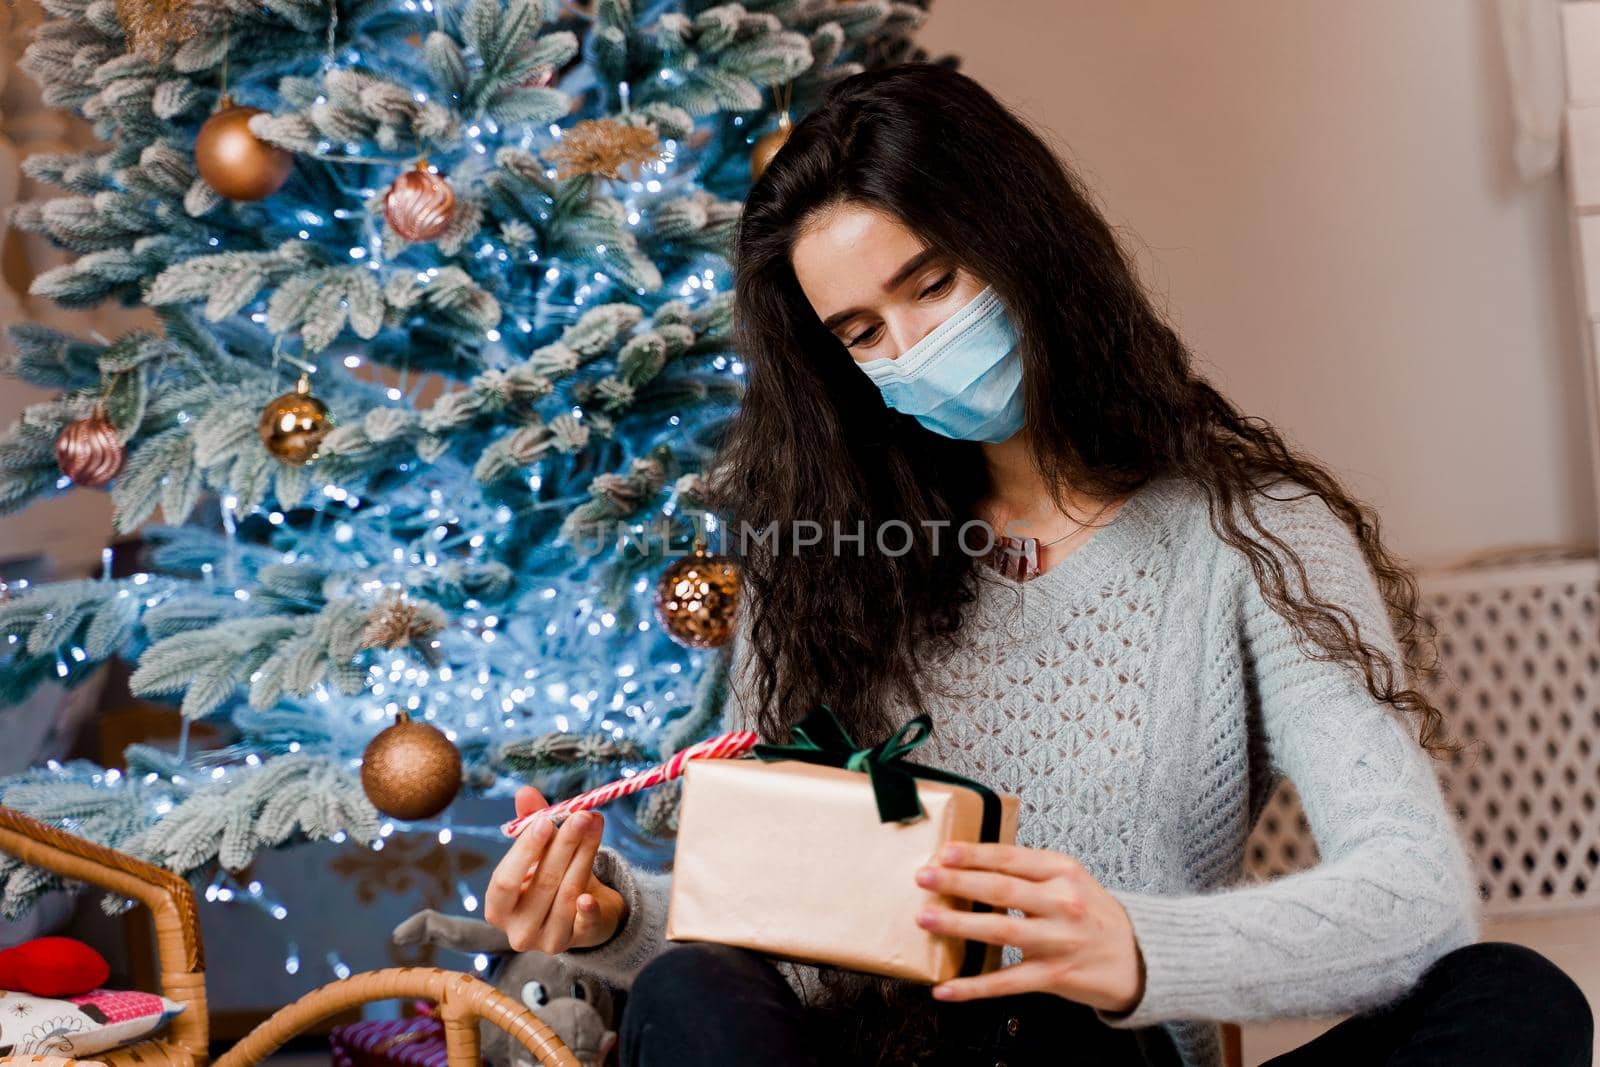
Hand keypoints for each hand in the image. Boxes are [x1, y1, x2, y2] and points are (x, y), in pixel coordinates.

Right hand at [483, 786, 626, 953]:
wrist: (583, 909)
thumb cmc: (550, 876)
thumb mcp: (539, 852)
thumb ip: (532, 824)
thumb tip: (525, 793)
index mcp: (498, 907)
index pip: (505, 881)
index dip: (524, 852)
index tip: (545, 822)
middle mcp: (517, 930)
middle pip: (541, 884)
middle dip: (564, 845)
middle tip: (582, 815)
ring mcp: (546, 940)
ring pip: (567, 893)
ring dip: (585, 855)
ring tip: (596, 824)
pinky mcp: (576, 942)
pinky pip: (584, 924)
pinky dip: (586, 909)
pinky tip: (590, 896)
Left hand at [912, 842, 1144, 1013]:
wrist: (1140, 957)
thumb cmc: (1096, 915)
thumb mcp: (1071, 879)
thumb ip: (1030, 871)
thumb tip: (975, 863)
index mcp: (1063, 872)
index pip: (1010, 858)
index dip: (974, 854)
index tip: (944, 852)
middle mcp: (1062, 902)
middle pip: (1000, 890)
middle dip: (957, 883)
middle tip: (924, 878)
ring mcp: (1058, 940)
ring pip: (1000, 930)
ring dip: (958, 925)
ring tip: (927, 919)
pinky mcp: (1054, 976)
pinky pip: (1006, 981)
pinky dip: (973, 986)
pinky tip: (946, 988)